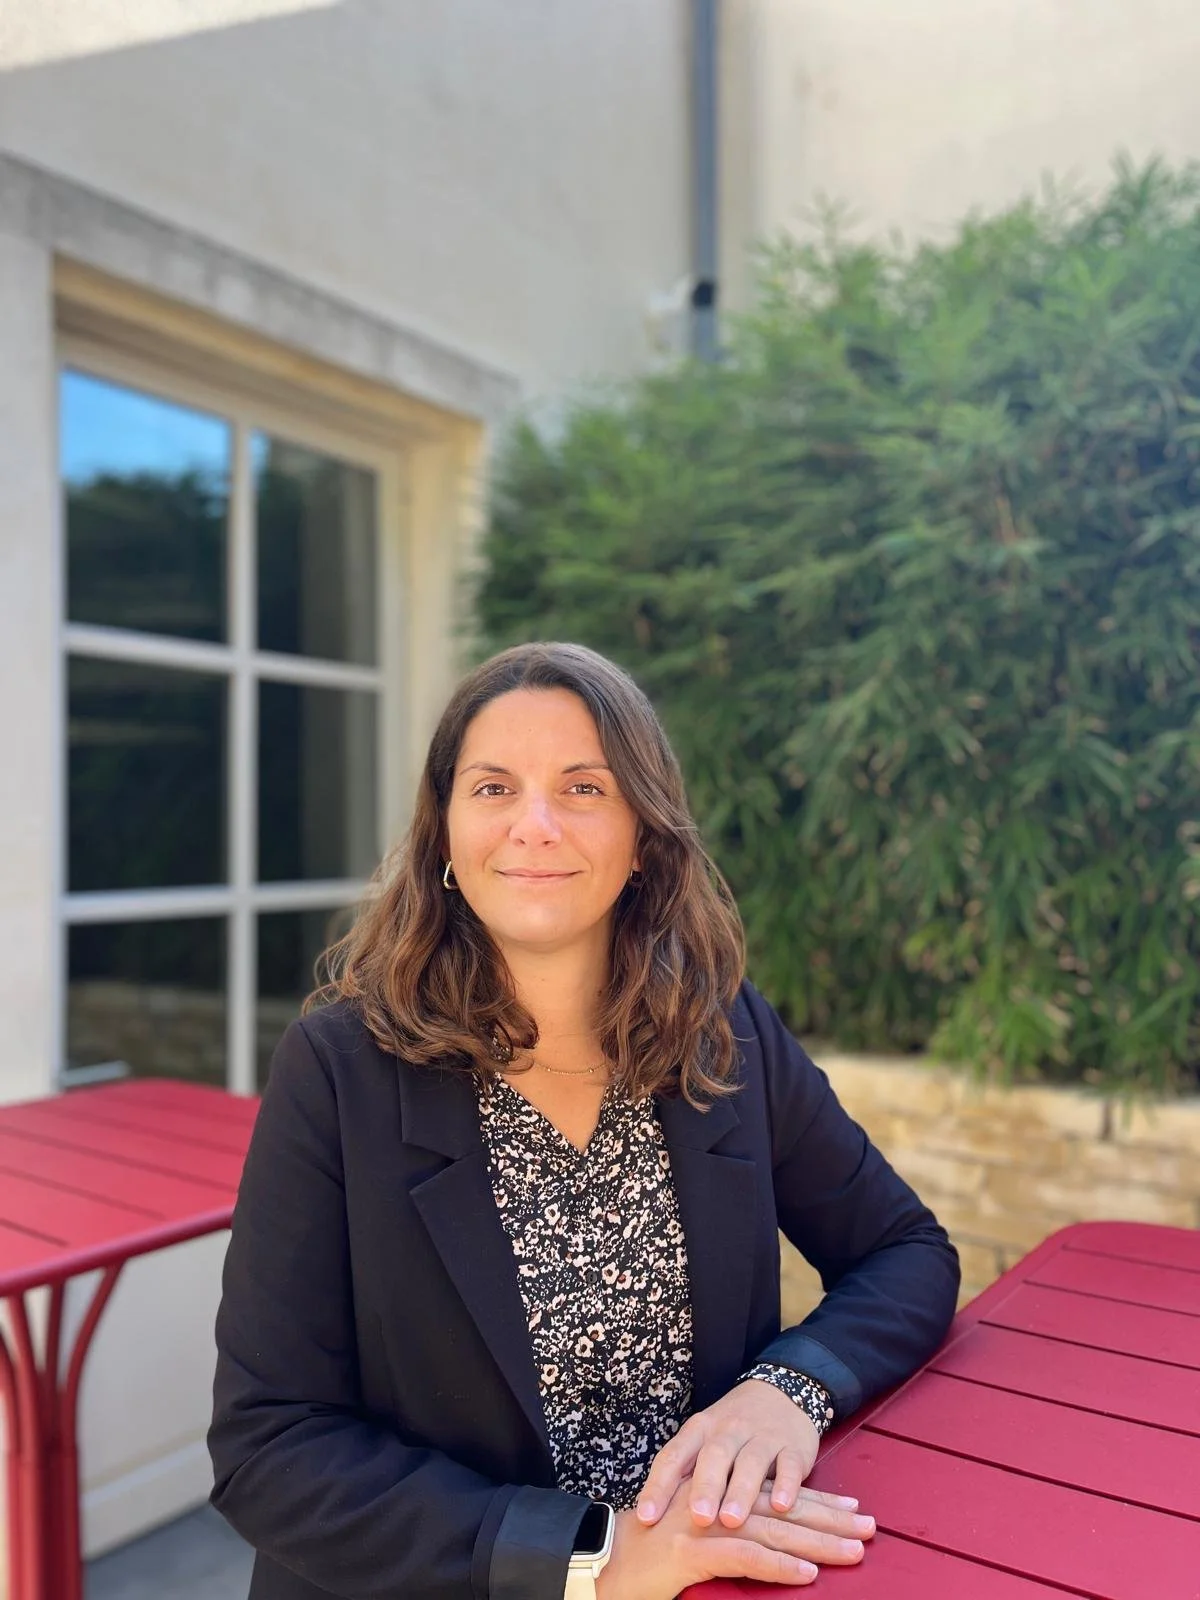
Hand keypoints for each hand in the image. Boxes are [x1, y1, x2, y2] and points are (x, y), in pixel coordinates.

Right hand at [596, 1482, 874, 1599]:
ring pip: (771, 1529)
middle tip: (869, 1529)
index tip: (853, 1508)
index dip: (817, 1500)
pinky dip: (778, 1566)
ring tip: (853, 1552)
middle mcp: (713, 1498)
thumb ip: (729, 1532)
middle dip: (830, 1519)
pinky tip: (807, 1575)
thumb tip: (772, 1538)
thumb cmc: (645, 1555)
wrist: (600, 1560)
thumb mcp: (693, 1535)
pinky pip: (744, 1557)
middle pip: (782, 1507)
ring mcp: (701, 1523)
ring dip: (817, 1542)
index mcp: (716, 1490)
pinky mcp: (690, 1551)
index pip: (776, 1493)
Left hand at [636, 1378, 827, 1530]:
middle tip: (698, 1518)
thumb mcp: (704, 1439)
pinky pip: (789, 1465)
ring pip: (750, 1461)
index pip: (674, 1456)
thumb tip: (652, 1519)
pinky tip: (780, 1505)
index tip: (646, 1518)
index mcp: (700, 1429)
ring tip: (732, 1520)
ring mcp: (763, 1437)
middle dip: (705, 1488)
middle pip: (714, 1456)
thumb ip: (685, 1473)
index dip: (659, 1486)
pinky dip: (786, 1484)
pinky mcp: (793, 1447)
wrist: (781, 1393)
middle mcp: (729, 1430)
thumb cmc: (732, 1429)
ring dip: (741, 1491)